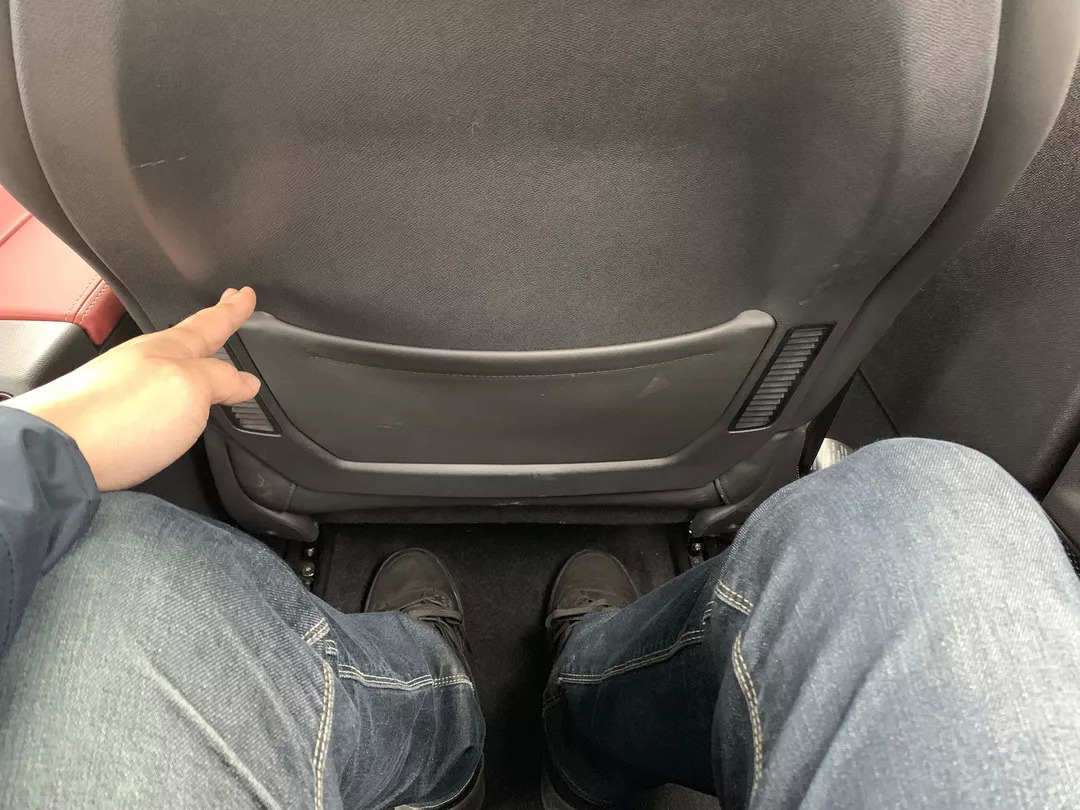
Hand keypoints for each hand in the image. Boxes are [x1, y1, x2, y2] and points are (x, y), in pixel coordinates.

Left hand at [3, 287, 260, 490]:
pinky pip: (152, 394)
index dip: (230, 311)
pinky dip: (170, 388)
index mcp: (167, 350)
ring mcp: (122, 389)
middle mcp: (143, 364)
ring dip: (191, 356)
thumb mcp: (190, 388)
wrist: (56, 454)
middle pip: (186, 340)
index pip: (209, 325)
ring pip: (167, 364)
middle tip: (228, 306)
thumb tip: (245, 379)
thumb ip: (220, 379)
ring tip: (208, 352)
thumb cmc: (119, 415)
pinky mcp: (110, 420)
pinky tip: (172, 397)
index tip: (245, 295)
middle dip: (210, 324)